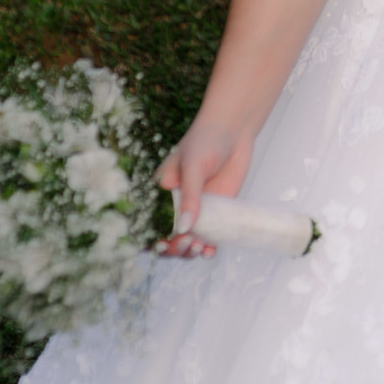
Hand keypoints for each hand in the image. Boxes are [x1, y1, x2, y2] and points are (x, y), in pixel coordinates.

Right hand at [157, 118, 253, 258]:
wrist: (234, 131)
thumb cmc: (206, 141)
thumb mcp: (193, 166)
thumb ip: (189, 197)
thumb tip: (182, 230)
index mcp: (161, 194)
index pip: (149, 225)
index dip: (151, 240)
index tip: (162, 245)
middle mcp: (176, 206)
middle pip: (167, 239)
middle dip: (174, 249)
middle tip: (188, 242)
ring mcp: (197, 211)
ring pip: (187, 243)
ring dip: (189, 252)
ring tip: (199, 248)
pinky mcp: (216, 214)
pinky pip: (210, 238)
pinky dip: (208, 249)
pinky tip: (210, 252)